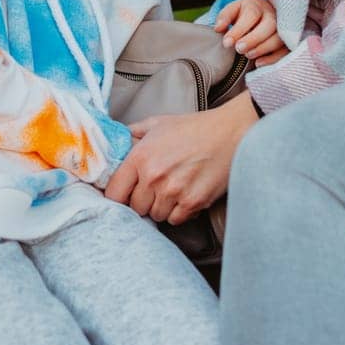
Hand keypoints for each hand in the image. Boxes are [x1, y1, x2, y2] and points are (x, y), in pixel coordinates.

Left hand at [103, 96, 258, 224]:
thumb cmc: (194, 128)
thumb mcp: (158, 124)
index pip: (114, 193)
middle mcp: (154, 176)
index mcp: (140, 156)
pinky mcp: (193, 202)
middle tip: (154, 189)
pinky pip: (176, 220)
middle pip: (135, 208)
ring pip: (156, 215)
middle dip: (142, 200)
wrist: (230, 132)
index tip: (124, 194)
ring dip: (162, 207)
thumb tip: (115, 143)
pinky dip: (179, 212)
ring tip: (173, 190)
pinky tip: (186, 196)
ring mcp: (174, 191)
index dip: (117, 196)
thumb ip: (133, 134)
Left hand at [212, 0, 283, 60]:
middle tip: (238, 49)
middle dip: (253, 39)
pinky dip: (273, 59)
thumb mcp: (233, 11)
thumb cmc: (245, 14)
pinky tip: (258, 63)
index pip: (251, 15)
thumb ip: (224, 17)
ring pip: (279, 38)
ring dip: (263, 49)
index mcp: (257, 6)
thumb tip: (218, 28)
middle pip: (269, 26)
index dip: (239, 30)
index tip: (226, 43)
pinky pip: (285, 51)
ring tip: (247, 55)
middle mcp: (273, 15)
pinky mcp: (288, 41)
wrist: (263, 13)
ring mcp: (283, 28)